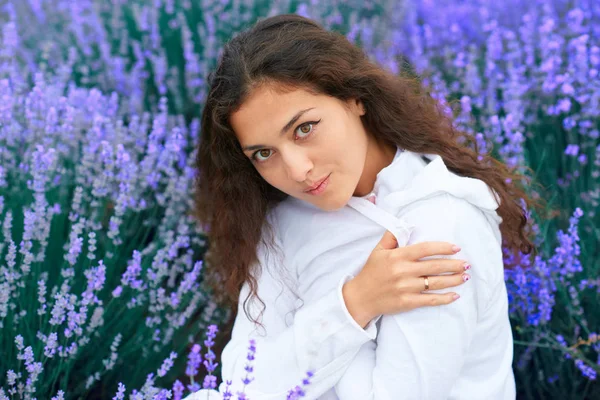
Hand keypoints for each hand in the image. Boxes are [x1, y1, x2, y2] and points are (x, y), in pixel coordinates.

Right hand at [342, 230, 469, 327]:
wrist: (360, 297)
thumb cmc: (371, 272)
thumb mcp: (378, 251)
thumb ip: (392, 237)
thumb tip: (406, 224)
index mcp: (397, 256)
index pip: (425, 249)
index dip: (442, 248)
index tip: (456, 248)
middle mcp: (403, 271)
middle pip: (434, 266)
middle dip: (454, 265)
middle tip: (467, 264)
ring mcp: (406, 288)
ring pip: (435, 283)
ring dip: (453, 280)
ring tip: (465, 277)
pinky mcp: (407, 302)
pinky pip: (430, 300)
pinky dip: (444, 298)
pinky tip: (455, 295)